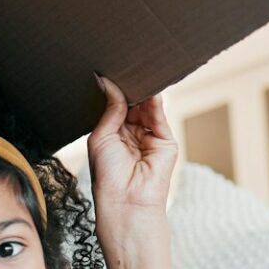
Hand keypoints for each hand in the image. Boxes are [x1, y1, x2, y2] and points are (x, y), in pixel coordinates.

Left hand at [86, 75, 177, 219]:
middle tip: (122, 67)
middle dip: (128, 88)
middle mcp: (132, 134)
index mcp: (113, 135)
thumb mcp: (102, 136)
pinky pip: (159, 115)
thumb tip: (107, 82)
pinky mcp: (166, 141)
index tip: (108, 71)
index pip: (116, 107)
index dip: (114, 92)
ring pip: (147, 107)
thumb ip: (110, 109)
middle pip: (132, 104)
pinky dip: (154, 101)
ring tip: (134, 74)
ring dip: (141, 91)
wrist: (126, 200)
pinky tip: (147, 88)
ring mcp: (150, 137)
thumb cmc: (107, 175)